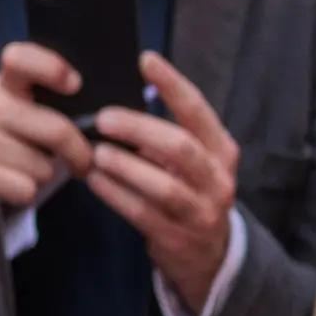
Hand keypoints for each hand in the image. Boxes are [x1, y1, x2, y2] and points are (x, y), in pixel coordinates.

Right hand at [0, 42, 92, 214]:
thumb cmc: (22, 136)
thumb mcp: (32, 109)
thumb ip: (58, 101)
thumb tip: (105, 113)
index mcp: (5, 84)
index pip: (19, 59)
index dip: (50, 68)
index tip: (75, 84)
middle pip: (56, 130)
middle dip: (79, 151)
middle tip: (83, 160)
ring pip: (43, 166)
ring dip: (48, 173)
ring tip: (33, 168)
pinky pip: (26, 188)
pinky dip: (29, 191)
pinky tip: (17, 183)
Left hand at [84, 53, 241, 315]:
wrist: (209, 255)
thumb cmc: (189, 191)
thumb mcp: (190, 161)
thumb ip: (165, 134)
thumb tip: (116, 99)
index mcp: (222, 150)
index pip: (198, 110)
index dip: (173, 84)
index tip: (145, 59)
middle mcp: (218, 179)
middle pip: (181, 148)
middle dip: (141, 129)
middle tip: (104, 118)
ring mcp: (201, 212)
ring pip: (164, 187)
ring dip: (127, 167)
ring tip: (97, 153)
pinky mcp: (178, 239)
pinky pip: (144, 214)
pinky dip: (116, 195)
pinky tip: (93, 180)